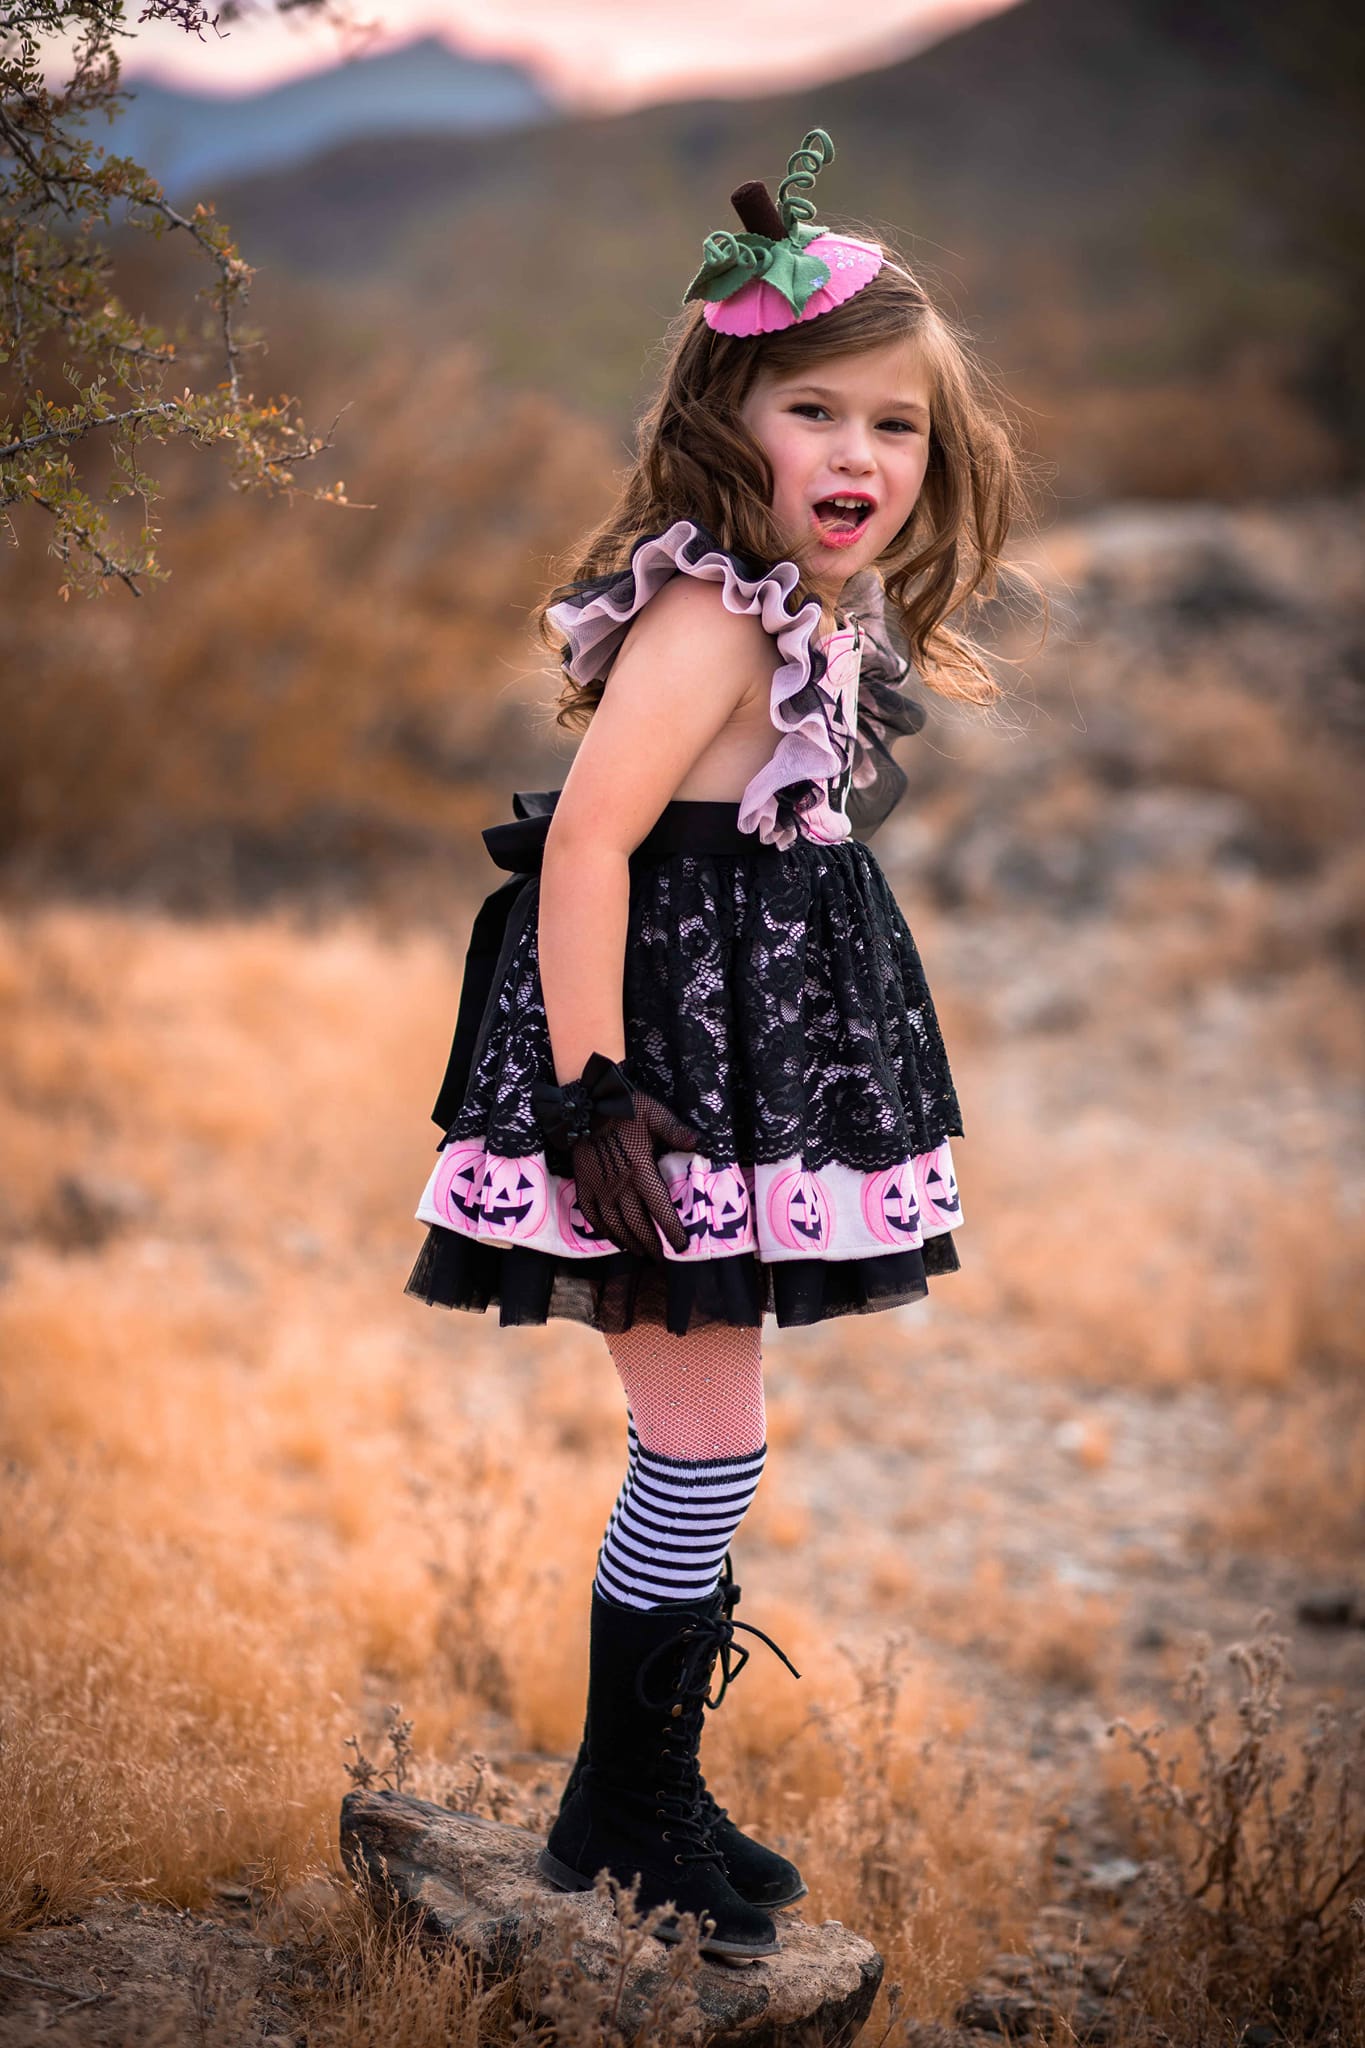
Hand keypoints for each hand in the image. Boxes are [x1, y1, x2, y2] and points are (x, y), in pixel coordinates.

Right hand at [531, 1052, 699, 1260]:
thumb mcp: (654, 1114)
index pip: (660, 1209)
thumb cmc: (624, 1108)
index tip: (682, 1246)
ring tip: (640, 1254)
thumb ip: (676, 1131)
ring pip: (615, 1225)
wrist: (585, 1105)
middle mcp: (619, 1186)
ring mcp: (599, 1188)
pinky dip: (603, 1232)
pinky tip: (613, 1239)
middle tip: (660, 1258)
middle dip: (651, 1244)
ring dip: (629, 1243)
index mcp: (640, 1171)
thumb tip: (700, 1143)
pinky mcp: (584, 1185)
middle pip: (637, 1224)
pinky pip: (592, 1216)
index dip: (672, 1230)